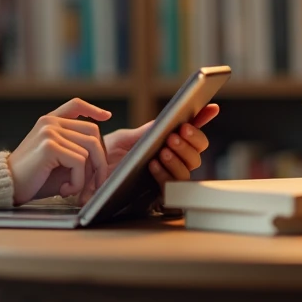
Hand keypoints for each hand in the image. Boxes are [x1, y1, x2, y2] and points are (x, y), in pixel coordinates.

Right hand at [7, 98, 111, 205]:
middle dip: (100, 160)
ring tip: (75, 189)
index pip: (75, 105)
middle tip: (95, 182)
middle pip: (93, 133)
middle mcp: (49, 123)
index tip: (106, 116)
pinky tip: (64, 190)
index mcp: (49, 122)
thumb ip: (75, 150)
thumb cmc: (32, 178)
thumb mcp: (56, 160)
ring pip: (90, 150)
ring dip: (88, 176)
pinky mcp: (49, 146)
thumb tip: (101, 155)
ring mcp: (49, 132)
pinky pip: (80, 162)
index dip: (93, 109)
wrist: (7, 186)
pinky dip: (77, 182)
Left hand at [78, 103, 219, 203]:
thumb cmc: (106, 156)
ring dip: (179, 157)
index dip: (203, 119)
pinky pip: (170, 186)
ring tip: (164, 149)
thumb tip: (169, 119)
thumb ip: (146, 131)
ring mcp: (167, 177)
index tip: (212, 107)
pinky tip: (154, 164)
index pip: (190, 132)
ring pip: (187, 170)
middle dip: (190, 142)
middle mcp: (172, 160)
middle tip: (176, 133)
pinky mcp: (157, 194)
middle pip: (197, 152)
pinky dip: (164, 174)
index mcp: (166, 143)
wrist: (89, 177)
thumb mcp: (124, 139)